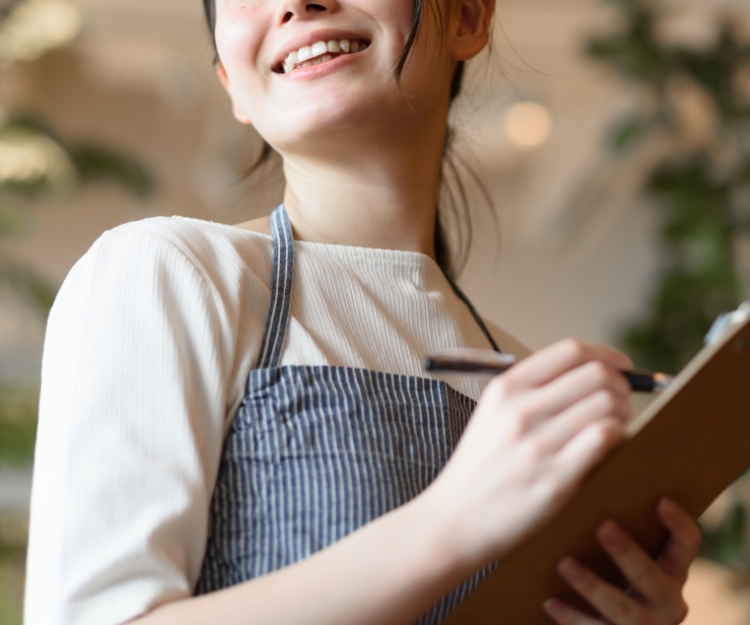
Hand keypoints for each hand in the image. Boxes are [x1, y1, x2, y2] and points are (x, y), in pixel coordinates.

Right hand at [423, 339, 633, 569]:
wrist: (454, 519)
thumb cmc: (479, 468)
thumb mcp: (492, 415)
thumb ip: (534, 393)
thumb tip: (594, 378)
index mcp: (506, 388)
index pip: (571, 351)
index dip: (606, 354)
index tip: (620, 366)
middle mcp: (521, 409)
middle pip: (596, 375)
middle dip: (621, 385)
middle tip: (622, 403)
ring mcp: (538, 444)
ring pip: (607, 405)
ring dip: (623, 413)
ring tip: (616, 427)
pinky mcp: (555, 478)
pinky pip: (605, 438)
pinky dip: (619, 437)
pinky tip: (609, 447)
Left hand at [544, 498, 700, 624]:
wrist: (613, 618)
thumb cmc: (613, 563)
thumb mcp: (628, 546)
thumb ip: (620, 519)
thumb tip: (592, 460)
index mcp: (673, 568)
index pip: (687, 544)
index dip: (678, 523)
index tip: (661, 499)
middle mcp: (666, 599)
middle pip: (651, 577)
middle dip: (627, 553)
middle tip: (603, 526)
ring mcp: (645, 624)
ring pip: (622, 607)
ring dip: (592, 585)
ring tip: (564, 563)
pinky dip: (571, 616)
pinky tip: (550, 601)